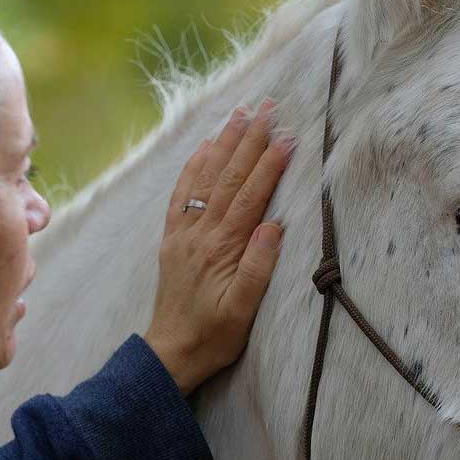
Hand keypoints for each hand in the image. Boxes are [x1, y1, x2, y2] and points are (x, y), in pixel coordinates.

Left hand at [144, 100, 291, 394]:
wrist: (172, 352)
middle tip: (268, 106)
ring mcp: (183, 233)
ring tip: (240, 113)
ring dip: (224, 142)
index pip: (250, 196)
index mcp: (221, 248)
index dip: (270, 163)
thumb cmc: (216, 336)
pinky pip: (183, 192)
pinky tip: (206, 146)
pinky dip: (195, 165)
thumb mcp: (244, 310)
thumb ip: (258, 267)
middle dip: (249, 139)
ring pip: (205, 177)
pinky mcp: (174, 238)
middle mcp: (199, 233)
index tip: (287, 135)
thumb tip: (274, 225)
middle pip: (228, 176)